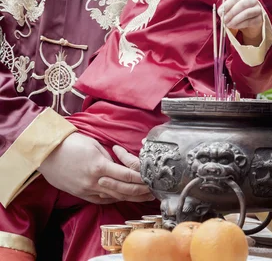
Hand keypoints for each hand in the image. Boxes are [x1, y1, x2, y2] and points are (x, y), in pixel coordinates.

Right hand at [39, 132, 153, 204]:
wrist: (48, 153)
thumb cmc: (71, 143)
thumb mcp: (94, 145)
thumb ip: (108, 157)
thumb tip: (118, 165)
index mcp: (99, 166)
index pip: (126, 175)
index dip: (141, 178)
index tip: (151, 178)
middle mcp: (95, 181)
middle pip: (123, 190)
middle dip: (140, 191)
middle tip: (152, 190)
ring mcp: (87, 190)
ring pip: (114, 197)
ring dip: (129, 197)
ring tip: (143, 196)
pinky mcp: (81, 194)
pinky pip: (101, 199)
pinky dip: (114, 198)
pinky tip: (123, 197)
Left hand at [219, 0, 262, 45]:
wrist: (251, 25)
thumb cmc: (240, 16)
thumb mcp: (233, 12)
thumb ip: (227, 11)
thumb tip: (221, 13)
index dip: (226, 5)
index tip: (220, 12)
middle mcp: (252, 1)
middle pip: (242, 5)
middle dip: (231, 13)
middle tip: (224, 20)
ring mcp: (258, 10)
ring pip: (246, 13)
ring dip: (235, 20)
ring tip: (228, 25)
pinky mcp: (260, 19)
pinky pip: (249, 21)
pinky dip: (240, 25)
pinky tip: (234, 27)